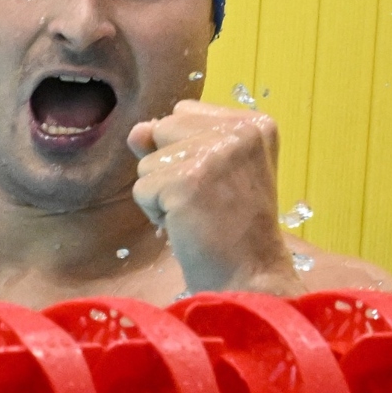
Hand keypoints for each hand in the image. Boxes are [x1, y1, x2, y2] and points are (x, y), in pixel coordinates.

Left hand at [128, 100, 303, 295]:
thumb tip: (137, 130)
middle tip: (206, 201)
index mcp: (254, 124)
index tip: (218, 184)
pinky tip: (188, 227)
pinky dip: (155, 213)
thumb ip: (173, 142)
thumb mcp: (210, 172)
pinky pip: (141, 189)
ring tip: (199, 215)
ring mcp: (214, 155)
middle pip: (163, 128)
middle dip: (170, 167)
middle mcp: (240, 132)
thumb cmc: (232, 229)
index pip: (184, 113)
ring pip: (148, 161)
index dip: (186, 151)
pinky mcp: (187, 182)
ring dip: (162, 193)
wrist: (251, 279)